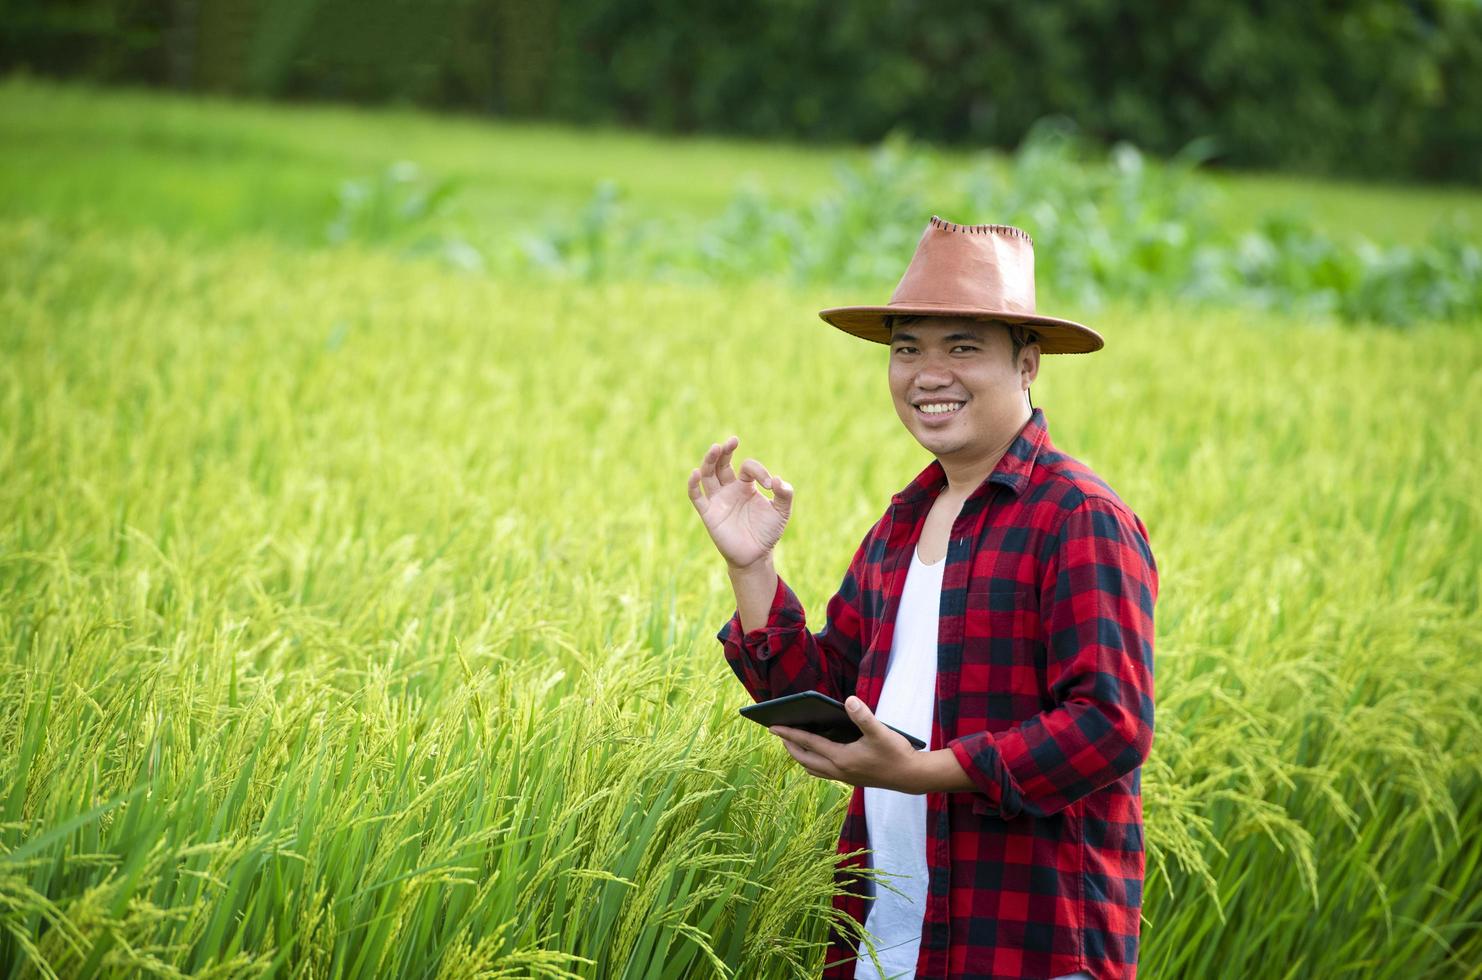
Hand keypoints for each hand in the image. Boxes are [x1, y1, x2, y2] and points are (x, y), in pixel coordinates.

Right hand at [686, 436, 793, 569]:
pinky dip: (693, 485)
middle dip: (725, 451)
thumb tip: (777, 479)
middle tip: (732, 441)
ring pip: (708, 475)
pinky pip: (696, 497)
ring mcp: (718, 500)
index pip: (747, 467)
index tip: (770, 485)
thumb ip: (784, 494)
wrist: (756, 556)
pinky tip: (695, 473)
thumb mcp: (782, 511)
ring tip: (716, 448)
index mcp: (746, 485)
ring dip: (710, 460)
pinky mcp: (709, 514)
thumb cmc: (768, 532)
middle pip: (721, 464)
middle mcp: (729, 489)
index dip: (759, 471)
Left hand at [769, 696, 924, 791]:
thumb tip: (848, 700)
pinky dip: (814, 762)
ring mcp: (844, 777)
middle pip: (804, 758)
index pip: (808, 743)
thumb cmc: (896, 753)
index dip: (789, 733)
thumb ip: (863, 716)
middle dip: (789, 745)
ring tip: (793, 742)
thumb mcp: (881, 732)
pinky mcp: (851, 779)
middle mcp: (838, 770)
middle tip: (778, 731)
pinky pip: (823, 772)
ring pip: (812, 768)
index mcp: (841, 758)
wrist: (912, 777)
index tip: (772, 726)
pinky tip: (819, 751)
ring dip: (800, 755)